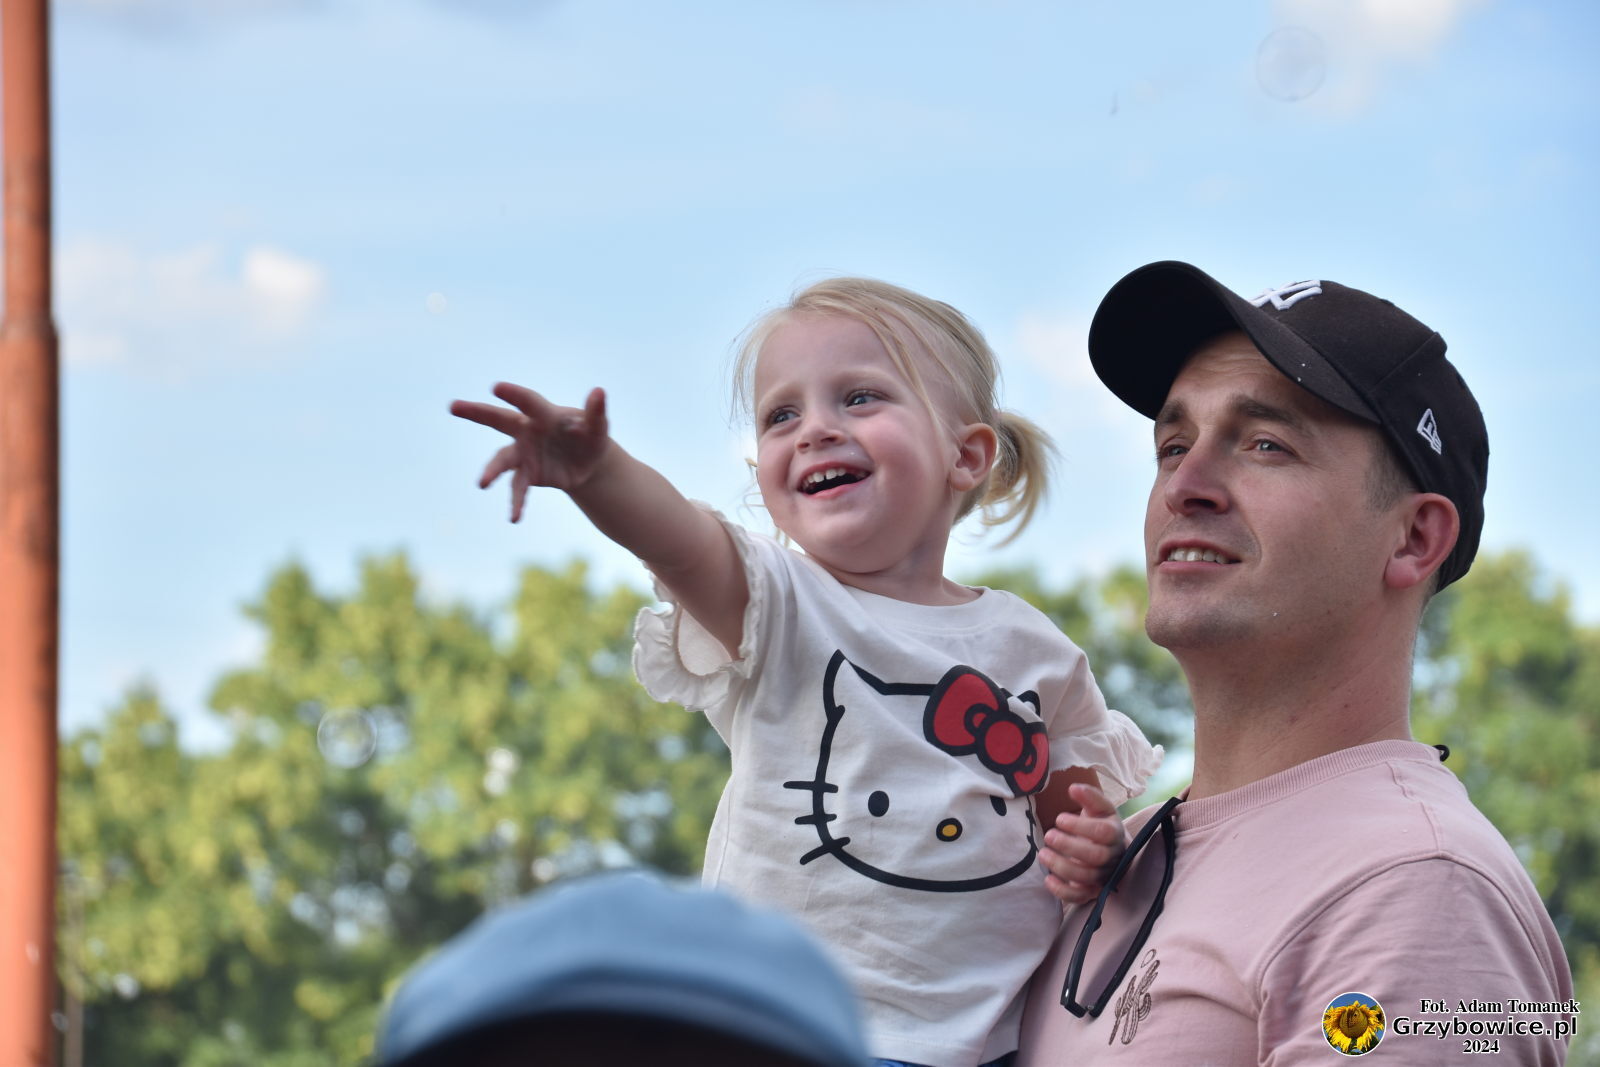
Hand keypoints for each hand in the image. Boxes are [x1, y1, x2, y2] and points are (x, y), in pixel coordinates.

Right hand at [450, 383, 610, 521]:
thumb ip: (596, 412)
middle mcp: (526, 431)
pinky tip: (515, 518)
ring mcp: (523, 453)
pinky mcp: (527, 474)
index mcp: (543, 414)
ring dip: (492, 471)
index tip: (496, 388)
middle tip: (453, 406)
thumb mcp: (598, 427)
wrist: (587, 463)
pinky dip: (516, 503)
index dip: (514, 395)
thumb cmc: (589, 436)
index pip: (528, 402)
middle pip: (498, 420)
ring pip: (502, 459)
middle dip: (476, 412)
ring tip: (482, 483)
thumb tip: (599, 391)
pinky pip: (518, 489)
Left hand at [1038, 782, 1126, 905]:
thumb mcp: (1098, 808)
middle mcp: (1113, 857)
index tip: (1060, 818)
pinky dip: (1062, 891)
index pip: (1104, 832)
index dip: (1080, 826)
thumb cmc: (1099, 823)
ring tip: (1042, 854)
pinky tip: (1047, 879)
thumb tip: (1073, 788)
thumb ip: (1089, 796)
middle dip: (1069, 846)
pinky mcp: (1092, 890)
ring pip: (1086, 878)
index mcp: (1115, 833)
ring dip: (1061, 866)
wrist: (1109, 848)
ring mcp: (1103, 876)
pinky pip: (1080, 897)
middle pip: (1096, 857)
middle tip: (1048, 835)